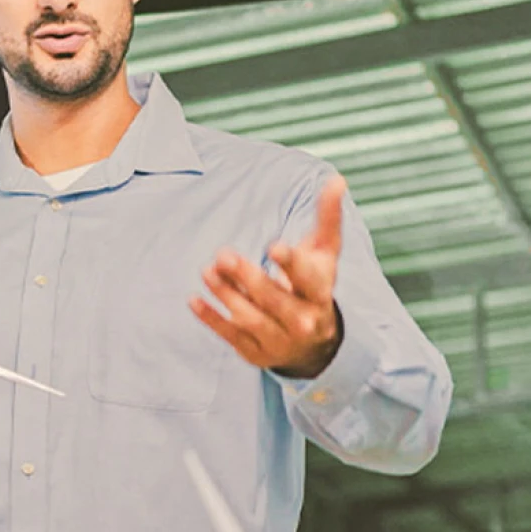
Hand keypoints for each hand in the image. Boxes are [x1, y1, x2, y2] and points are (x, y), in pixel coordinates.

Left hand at [192, 175, 345, 377]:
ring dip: (227, 295)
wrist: (315, 345)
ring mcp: (278, 340)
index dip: (291, 263)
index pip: (308, 279)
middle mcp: (303, 321)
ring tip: (208, 271)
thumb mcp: (325, 254)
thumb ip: (327, 217)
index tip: (273, 246)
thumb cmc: (315, 286)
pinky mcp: (256, 352)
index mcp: (320, 294)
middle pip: (274, 300)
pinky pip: (231, 336)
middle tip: (223, 255)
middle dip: (248, 278)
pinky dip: (211, 318)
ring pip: (251, 318)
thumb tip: (337, 179)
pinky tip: (194, 299)